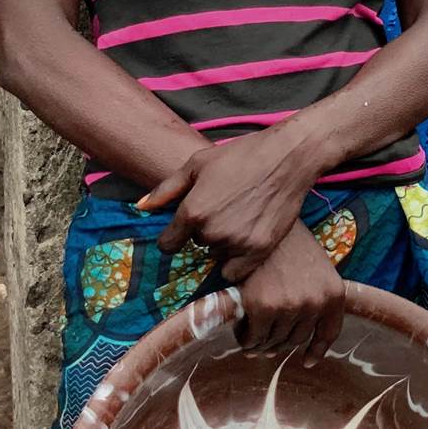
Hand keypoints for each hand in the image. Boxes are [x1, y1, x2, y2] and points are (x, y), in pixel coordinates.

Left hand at [139, 128, 318, 279]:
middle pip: (196, 246)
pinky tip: (246, 238)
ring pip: (217, 256)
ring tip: (239, 219)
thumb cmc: (240, 156)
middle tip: (224, 211)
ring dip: (223, 245)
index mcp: (193, 211)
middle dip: (205, 233)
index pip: (168, 244)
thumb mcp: (198, 164)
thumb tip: (141, 207)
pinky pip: (236, 272)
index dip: (174, 237)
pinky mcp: (259, 250)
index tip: (184, 229)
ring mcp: (237, 243)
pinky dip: (238, 261)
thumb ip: (166, 189)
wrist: (286, 158)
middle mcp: (212, 232)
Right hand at [235, 224, 344, 365]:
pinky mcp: (263, 307)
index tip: (306, 361)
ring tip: (251, 336)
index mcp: (334, 294)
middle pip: (296, 340)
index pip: (329, 333)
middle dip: (279, 344)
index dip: (317, 350)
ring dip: (261, 344)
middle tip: (264, 342)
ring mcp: (290, 306)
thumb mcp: (315, 266)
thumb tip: (300, 338)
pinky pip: (252, 337)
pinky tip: (240, 331)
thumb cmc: (288, 242)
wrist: (263, 224)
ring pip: (273, 341)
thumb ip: (315, 296)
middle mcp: (315, 303)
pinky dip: (245, 338)